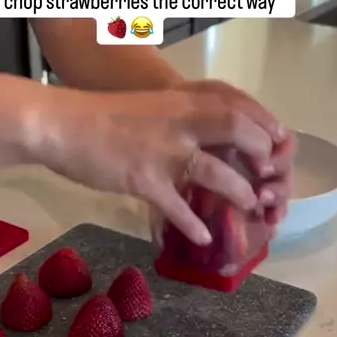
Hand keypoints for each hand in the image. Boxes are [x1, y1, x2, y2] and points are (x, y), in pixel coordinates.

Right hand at [34, 83, 291, 245]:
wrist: (60, 123)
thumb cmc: (102, 115)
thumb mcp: (151, 105)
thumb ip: (181, 115)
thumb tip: (206, 135)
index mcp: (180, 98)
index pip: (236, 101)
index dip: (263, 121)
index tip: (276, 139)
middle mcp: (177, 120)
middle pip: (237, 128)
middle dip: (261, 152)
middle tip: (268, 175)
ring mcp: (161, 150)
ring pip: (214, 171)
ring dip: (239, 191)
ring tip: (251, 206)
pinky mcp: (142, 178)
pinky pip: (176, 206)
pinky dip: (193, 224)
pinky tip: (204, 237)